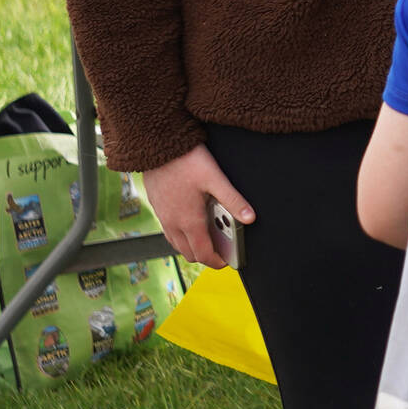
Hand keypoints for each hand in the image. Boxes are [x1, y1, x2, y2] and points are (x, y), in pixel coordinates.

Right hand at [141, 145, 253, 269]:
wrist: (157, 146)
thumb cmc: (187, 160)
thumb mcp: (215, 179)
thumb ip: (233, 200)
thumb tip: (251, 218)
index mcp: (189, 221)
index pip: (203, 254)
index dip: (217, 262)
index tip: (227, 261)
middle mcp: (173, 224)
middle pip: (189, 253)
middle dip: (205, 255)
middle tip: (222, 248)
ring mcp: (162, 217)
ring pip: (177, 243)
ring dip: (192, 245)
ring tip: (209, 235)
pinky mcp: (156, 207)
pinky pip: (168, 231)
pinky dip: (181, 234)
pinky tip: (192, 220)